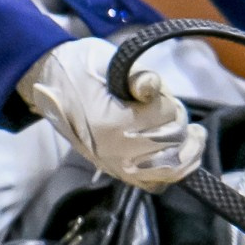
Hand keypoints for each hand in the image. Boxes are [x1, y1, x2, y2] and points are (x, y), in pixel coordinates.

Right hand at [19, 37, 204, 190]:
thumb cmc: (82, 68)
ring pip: (169, 170)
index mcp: (111, 123)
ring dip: (186, 150)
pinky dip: (172, 170)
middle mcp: (113, 152)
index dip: (169, 101)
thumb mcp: (110, 61)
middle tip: (172, 109)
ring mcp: (114, 165)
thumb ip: (137, 75)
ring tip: (193, 135)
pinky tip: (180, 153)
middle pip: (171, 144)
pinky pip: (153, 183)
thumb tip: (151, 87)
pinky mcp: (115, 171)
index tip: (159, 91)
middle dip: (179, 124)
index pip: (164, 117)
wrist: (52, 83)